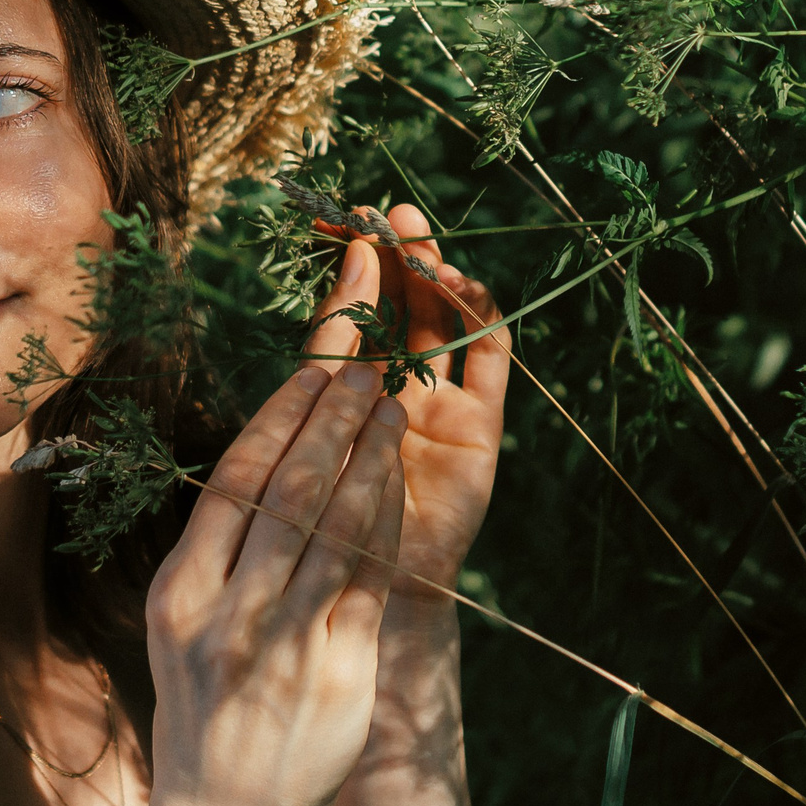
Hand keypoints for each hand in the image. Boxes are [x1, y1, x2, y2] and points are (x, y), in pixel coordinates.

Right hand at [143, 363, 407, 805]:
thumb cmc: (202, 711)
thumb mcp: (179, 628)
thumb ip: (215, 555)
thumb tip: (265, 462)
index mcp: (179, 594)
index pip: (234, 481)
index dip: (279, 418)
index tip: (311, 372)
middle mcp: (229, 615)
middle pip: (291, 491)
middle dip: (333, 420)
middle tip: (366, 372)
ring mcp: (286, 644)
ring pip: (339, 525)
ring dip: (372, 457)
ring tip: (394, 409)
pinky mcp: (339, 670)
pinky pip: (372, 577)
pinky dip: (389, 520)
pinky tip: (401, 483)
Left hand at [304, 206, 509, 603]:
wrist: (358, 592)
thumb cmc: (321, 514)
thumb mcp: (315, 414)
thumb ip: (329, 345)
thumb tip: (344, 263)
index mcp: (350, 390)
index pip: (360, 312)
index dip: (356, 267)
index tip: (346, 222)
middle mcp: (400, 390)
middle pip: (407, 307)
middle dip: (401, 257)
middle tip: (391, 213)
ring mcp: (444, 406)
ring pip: (448, 324)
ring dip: (438, 278)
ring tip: (421, 242)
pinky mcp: (481, 426)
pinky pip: (490, 360)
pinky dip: (480, 316)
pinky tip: (459, 284)